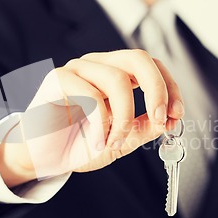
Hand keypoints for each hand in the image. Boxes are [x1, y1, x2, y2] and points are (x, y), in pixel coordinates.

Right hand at [0, 49, 184, 186]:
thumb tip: (170, 120)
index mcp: (115, 74)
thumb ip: (143, 128)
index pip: (152, 66)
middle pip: (138, 58)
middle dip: (157, 90)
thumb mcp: (120, 140)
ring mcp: (77, 70)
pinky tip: (97, 141)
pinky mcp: (57, 81)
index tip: (176, 114)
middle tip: (159, 119)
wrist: (42, 158)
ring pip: (117, 78)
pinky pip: (90, 94)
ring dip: (124, 117)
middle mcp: (98, 66)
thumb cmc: (78, 144)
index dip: (169, 87)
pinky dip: (101, 123)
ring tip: (115, 142)